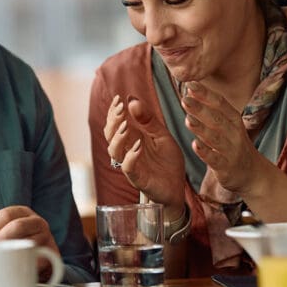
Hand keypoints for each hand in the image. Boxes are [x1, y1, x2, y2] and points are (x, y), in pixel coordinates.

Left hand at [0, 206, 60, 276]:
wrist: (37, 266)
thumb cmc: (12, 248)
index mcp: (21, 212)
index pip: (5, 215)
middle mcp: (36, 221)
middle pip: (17, 226)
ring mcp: (47, 237)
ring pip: (30, 242)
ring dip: (12, 254)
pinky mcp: (53, 255)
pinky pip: (41, 259)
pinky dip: (28, 265)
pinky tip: (17, 270)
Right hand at [104, 94, 186, 215]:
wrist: (176, 188)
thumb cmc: (167, 161)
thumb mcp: (162, 136)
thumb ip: (148, 120)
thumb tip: (131, 99)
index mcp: (132, 138)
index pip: (115, 123)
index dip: (113, 111)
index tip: (118, 99)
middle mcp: (127, 150)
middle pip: (110, 135)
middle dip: (112, 121)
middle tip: (120, 109)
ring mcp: (131, 164)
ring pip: (114, 151)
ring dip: (118, 137)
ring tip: (126, 125)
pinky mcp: (139, 178)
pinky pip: (128, 168)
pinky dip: (130, 156)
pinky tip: (138, 146)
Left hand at [182, 81, 263, 195]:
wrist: (251, 173)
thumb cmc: (232, 143)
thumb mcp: (227, 124)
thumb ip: (210, 109)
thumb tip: (189, 89)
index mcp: (234, 119)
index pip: (220, 103)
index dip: (205, 94)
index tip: (190, 84)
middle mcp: (234, 133)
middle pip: (217, 118)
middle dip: (201, 108)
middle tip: (185, 100)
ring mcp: (231, 150)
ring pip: (215, 138)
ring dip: (202, 129)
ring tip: (188, 120)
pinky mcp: (226, 167)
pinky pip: (215, 159)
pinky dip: (205, 152)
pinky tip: (195, 145)